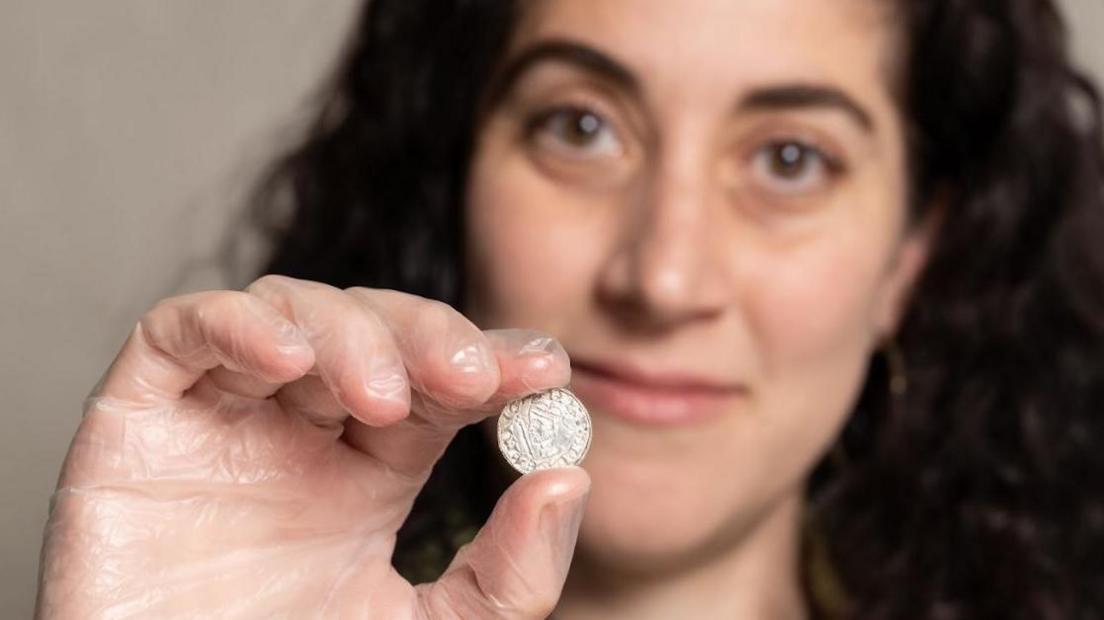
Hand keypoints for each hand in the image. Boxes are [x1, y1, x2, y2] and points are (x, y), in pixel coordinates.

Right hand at [37, 275, 588, 618]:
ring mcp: (220, 417)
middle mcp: (296, 431)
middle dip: (425, 338)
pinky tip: (289, 360)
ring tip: (381, 396)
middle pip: (370, 330)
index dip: (490, 361)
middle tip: (471, 376)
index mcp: (366, 470)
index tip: (544, 371)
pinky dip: (236, 325)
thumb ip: (507, 573)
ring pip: (289, 312)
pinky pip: (180, 332)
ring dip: (348, 335)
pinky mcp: (138, 417)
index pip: (434, 382)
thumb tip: (568, 480)